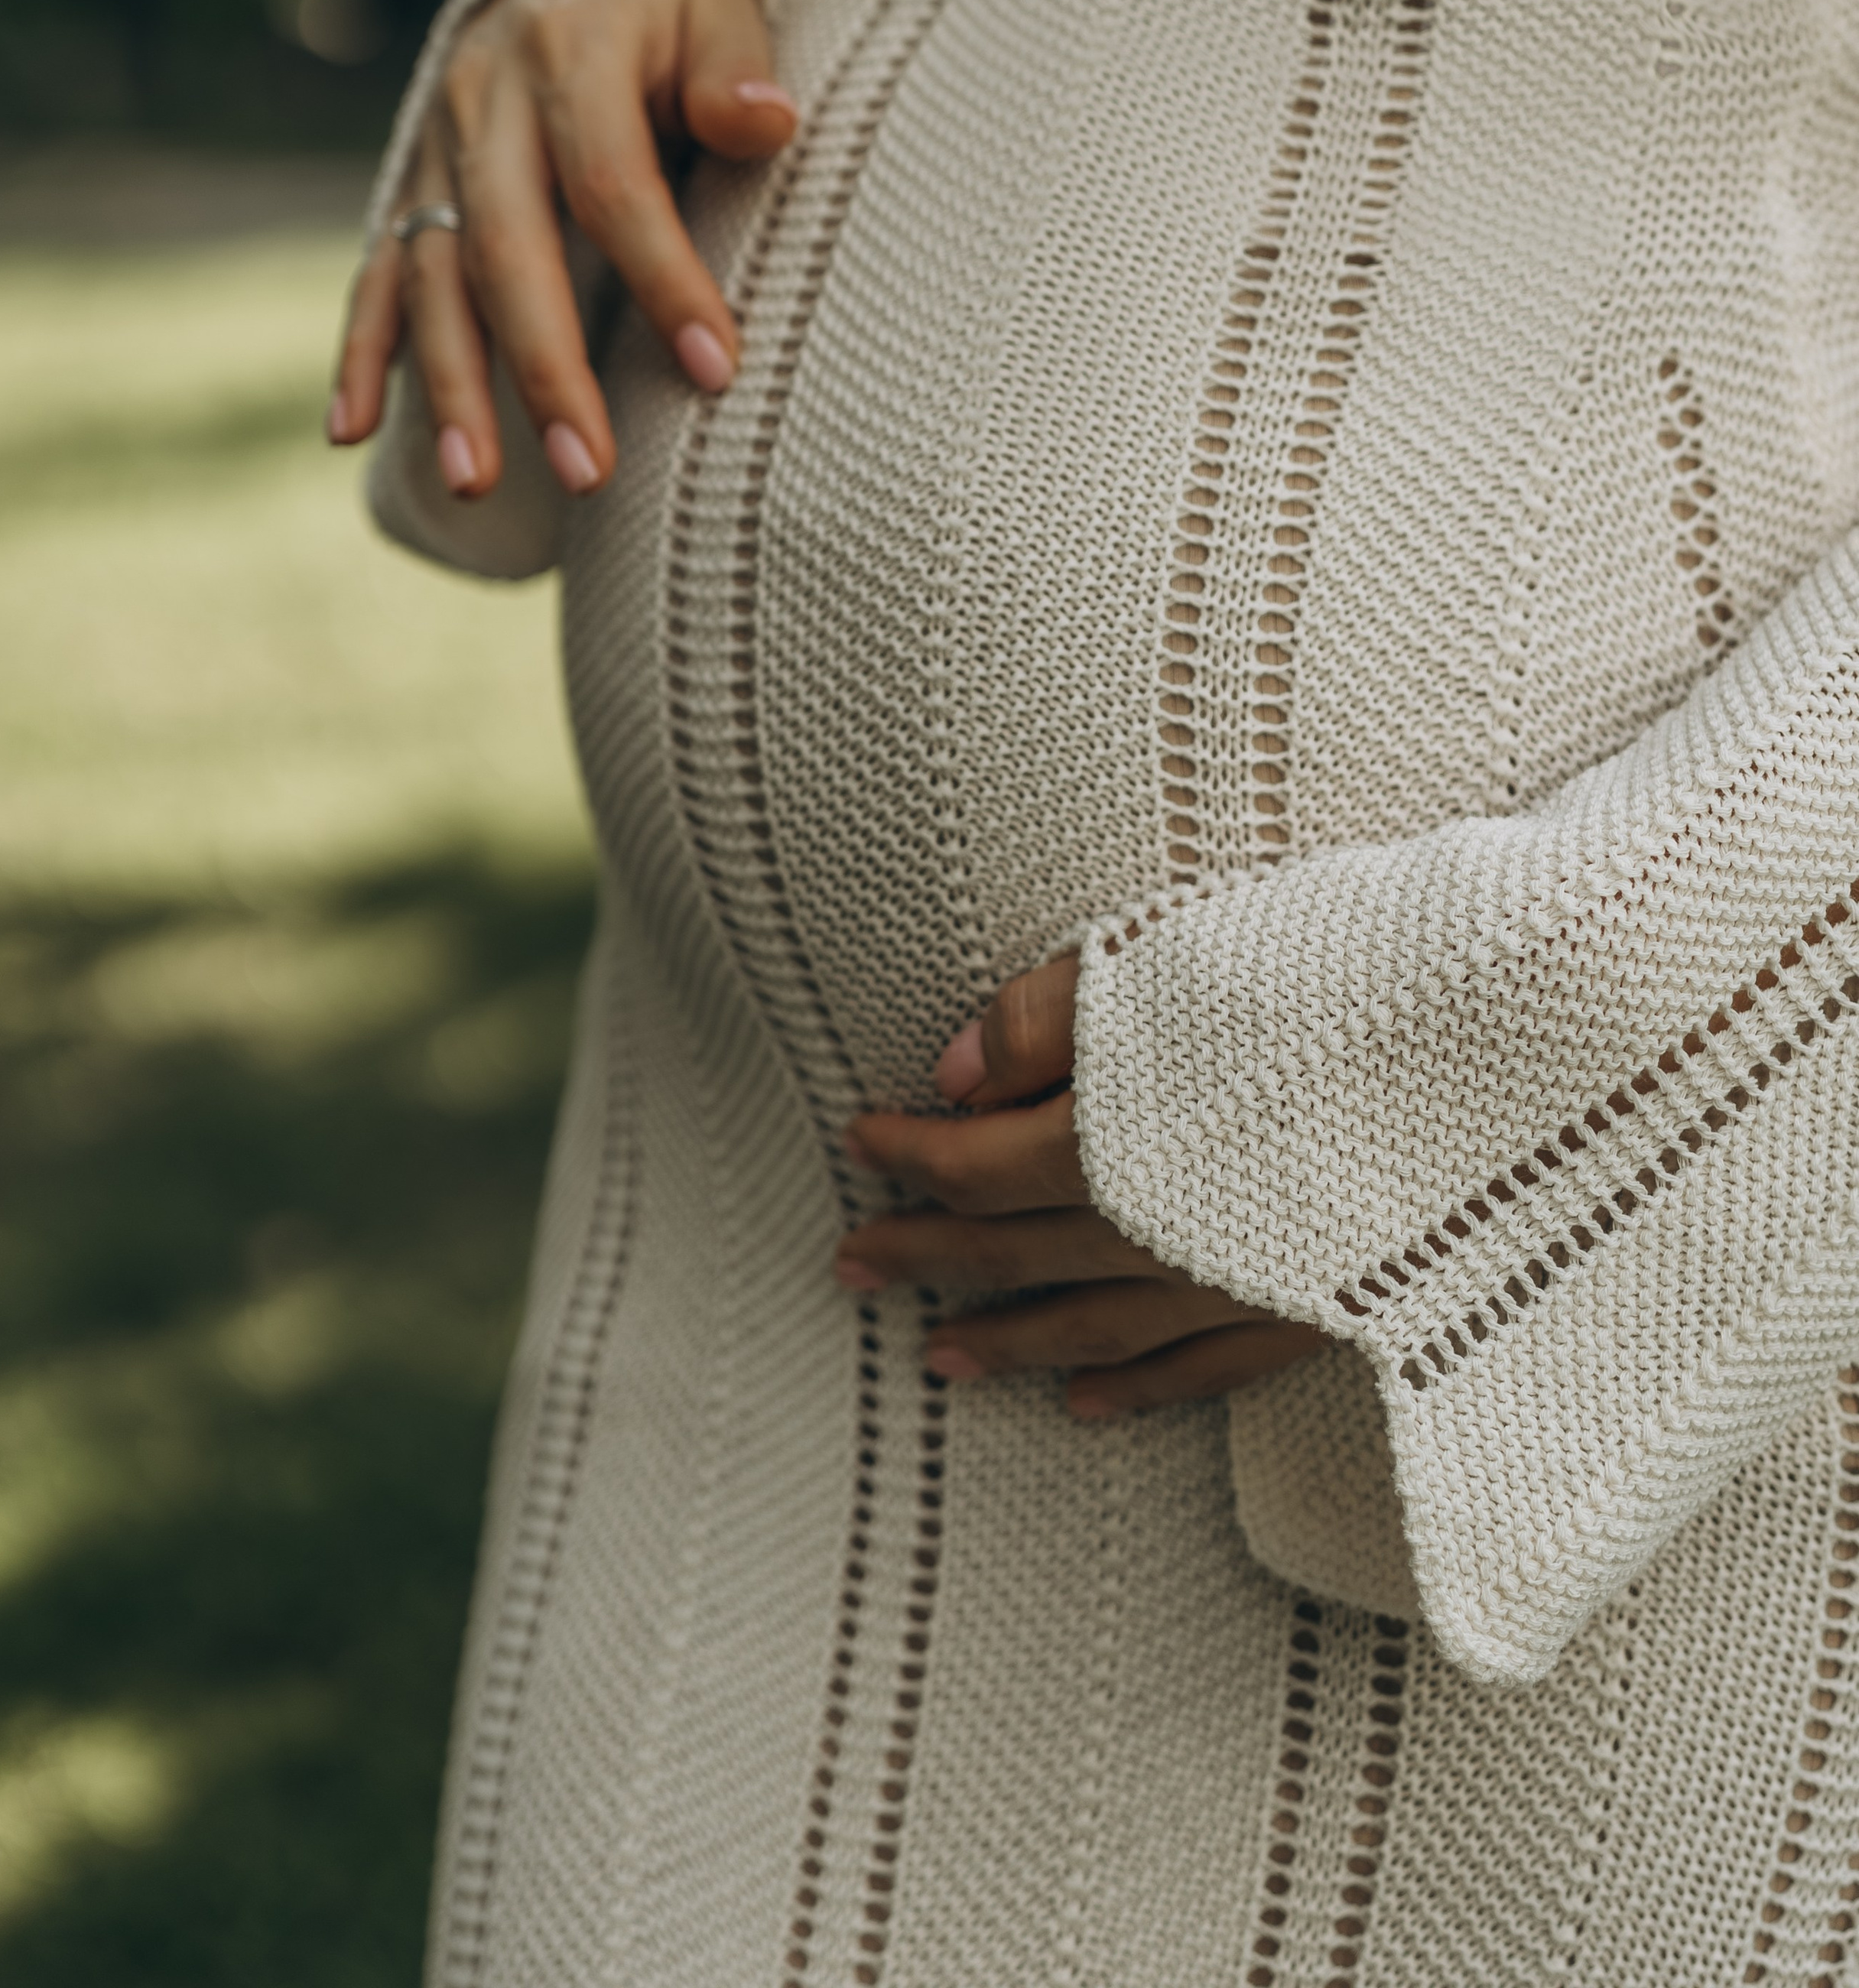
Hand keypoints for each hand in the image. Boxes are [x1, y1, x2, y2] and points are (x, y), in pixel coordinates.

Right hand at [328, 0, 795, 497]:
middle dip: (545, 368)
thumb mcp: (719, 9)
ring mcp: (437, 143)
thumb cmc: (673, 4)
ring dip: (451, 384)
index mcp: (571, 49)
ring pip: (434, 275)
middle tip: (591, 470)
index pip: (613, 183)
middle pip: (508, 247)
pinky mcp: (412, 179)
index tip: (717, 368)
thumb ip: (734, 71)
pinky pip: (379, 271)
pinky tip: (350, 432)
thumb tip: (766, 119)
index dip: (665, 277)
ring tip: (476, 482)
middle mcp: (487, 98)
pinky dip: (361, 352)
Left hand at [839, 953, 1328, 1418]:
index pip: (980, 1163)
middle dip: (927, 1258)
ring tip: (936, 1361)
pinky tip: (1083, 1406)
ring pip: (1094, 1331)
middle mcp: (1167, 1236)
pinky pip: (1201, 1372)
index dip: (911, 1154)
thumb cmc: (1348, 990)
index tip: (859, 1139)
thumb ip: (1053, 1017)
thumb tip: (951, 1074)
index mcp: (1122, 1146)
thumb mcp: (1179, 966)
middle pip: (1016, 1253)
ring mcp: (1241, 1289)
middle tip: (851, 1270)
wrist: (1521, 1064)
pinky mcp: (1316, 1317)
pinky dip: (1134, 1391)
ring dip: (1007, 1344)